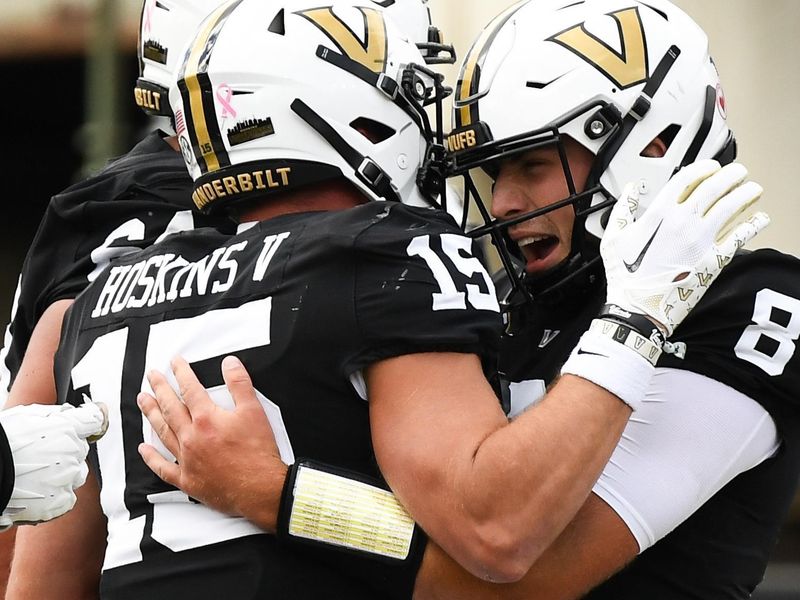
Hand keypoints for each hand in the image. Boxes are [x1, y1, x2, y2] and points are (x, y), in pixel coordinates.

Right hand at [0, 401, 107, 527]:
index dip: (93, 419)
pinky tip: (36, 491)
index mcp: (67, 428)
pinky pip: (67, 498)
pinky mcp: (59, 502)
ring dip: (63, 474)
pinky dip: (56, 496)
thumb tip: (73, 413)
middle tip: (40, 454)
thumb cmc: (2, 442)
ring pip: (77, 474)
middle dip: (66, 450)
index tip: (93, 418)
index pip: (94, 421)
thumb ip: (57, 414)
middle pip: (80, 450)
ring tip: (34, 475)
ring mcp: (67, 478)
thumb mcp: (28, 416)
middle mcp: (73, 452)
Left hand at [137, 356, 288, 532]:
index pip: (189, 389)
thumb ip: (240, 384)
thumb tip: (230, 363)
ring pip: (163, 432)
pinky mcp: (187, 479)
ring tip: (142, 400)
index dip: (181, 372)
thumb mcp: (255, 411)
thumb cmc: (258, 452)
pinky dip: (152, 458)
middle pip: (170, 407)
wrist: (260, 488)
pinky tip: (144, 449)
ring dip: (151, 414)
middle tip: (151, 376)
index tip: (175, 362)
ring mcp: (186, 459)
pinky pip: (163, 467)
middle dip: (160, 388)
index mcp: (207, 419)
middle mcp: (191, 437)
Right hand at [602, 160, 768, 335]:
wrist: (638, 308)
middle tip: (738, 173)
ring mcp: (701, 239)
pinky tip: (760, 218)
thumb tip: (632, 189)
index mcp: (659, 213)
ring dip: (746, 193)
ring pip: (732, 206)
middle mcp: (683, 222)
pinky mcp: (714, 259)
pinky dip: (754, 224)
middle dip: (731, 175)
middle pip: (716, 186)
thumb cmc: (625, 276)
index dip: (704, 167)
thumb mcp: (613, 238)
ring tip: (753, 189)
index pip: (688, 177)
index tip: (712, 167)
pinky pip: (741, 236)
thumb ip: (623, 208)